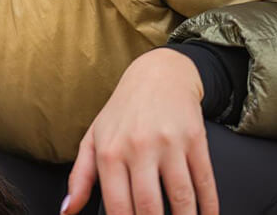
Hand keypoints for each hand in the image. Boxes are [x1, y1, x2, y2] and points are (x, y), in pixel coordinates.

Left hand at [62, 48, 218, 214]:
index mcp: (109, 152)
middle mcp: (138, 148)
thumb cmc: (122, 113)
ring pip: (181, 199)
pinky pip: (205, 182)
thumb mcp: (93, 139)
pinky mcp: (195, 140)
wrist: (158, 75)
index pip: (117, 205)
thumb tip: (68, 210)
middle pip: (149, 206)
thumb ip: (79, 177)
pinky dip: (209, 207)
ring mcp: (169, 144)